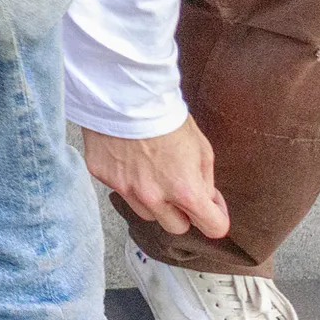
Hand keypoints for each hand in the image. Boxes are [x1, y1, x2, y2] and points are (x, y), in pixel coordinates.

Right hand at [81, 120, 231, 242]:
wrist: (125, 92)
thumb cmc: (166, 116)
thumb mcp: (202, 148)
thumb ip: (205, 181)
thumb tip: (205, 200)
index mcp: (185, 190)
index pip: (212, 227)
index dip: (216, 218)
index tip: (212, 207)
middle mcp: (154, 197)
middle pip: (176, 227)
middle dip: (183, 213)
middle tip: (180, 189)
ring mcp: (125, 189)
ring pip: (146, 213)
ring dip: (154, 201)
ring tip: (151, 172)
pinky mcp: (103, 176)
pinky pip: (120, 190)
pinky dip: (128, 180)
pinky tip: (128, 158)